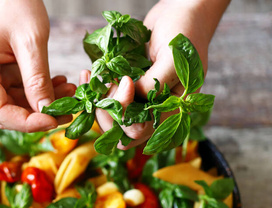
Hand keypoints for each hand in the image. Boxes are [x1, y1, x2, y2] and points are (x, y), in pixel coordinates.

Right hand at [0, 0, 75, 131]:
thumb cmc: (14, 2)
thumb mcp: (31, 40)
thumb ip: (38, 79)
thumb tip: (47, 112)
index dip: (27, 122)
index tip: (54, 121)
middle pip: (8, 112)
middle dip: (40, 115)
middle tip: (70, 109)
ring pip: (19, 105)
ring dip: (46, 103)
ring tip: (70, 91)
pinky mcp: (4, 74)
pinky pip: (24, 92)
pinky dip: (43, 92)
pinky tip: (62, 84)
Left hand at [87, 0, 228, 148]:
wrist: (180, 10)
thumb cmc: (184, 33)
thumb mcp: (173, 59)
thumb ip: (153, 83)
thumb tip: (128, 98)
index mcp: (170, 111)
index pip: (140, 131)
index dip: (125, 114)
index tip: (126, 81)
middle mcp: (153, 111)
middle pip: (120, 131)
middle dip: (107, 111)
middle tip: (108, 82)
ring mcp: (138, 101)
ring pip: (110, 118)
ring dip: (96, 101)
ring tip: (89, 76)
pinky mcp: (126, 89)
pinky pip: (105, 100)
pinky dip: (93, 90)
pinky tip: (87, 73)